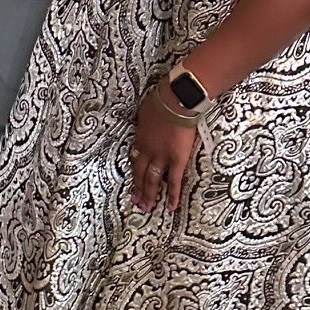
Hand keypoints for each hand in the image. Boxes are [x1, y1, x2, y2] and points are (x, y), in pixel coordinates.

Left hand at [130, 87, 198, 213]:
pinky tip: (170, 207)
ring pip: (152, 180)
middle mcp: (148, 151)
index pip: (135, 159)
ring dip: (150, 195)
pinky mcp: (177, 160)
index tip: (132, 181)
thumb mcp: (146, 111)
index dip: (134, 172)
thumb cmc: (161, 101)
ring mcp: (161, 157)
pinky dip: (172, 195)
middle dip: (138, 188)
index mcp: (140, 139)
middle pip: (140, 173)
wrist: (175, 102)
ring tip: (147, 208)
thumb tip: (147, 121)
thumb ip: (145, 121)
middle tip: (136, 202)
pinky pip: (174, 182)